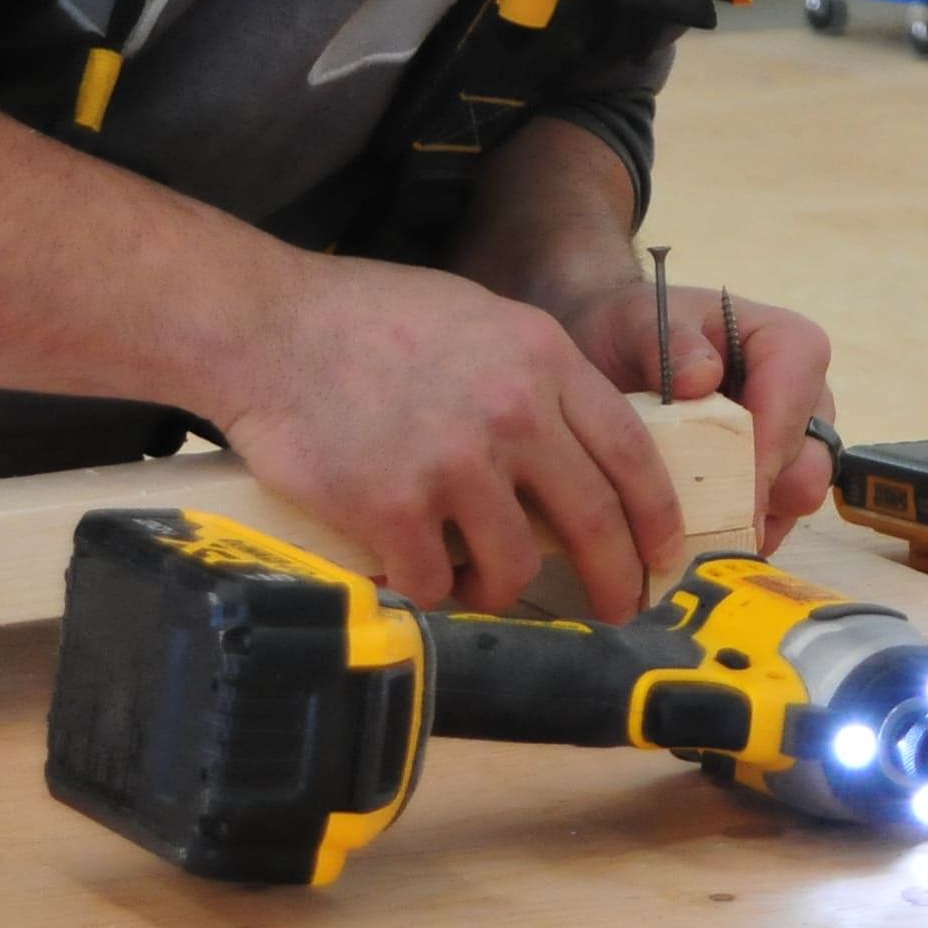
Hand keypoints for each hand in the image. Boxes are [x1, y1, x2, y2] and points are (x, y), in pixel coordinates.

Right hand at [213, 247, 688, 616]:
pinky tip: (411, 569)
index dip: (655, 516)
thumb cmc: (365, 319)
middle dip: (615, 578)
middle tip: (615, 608)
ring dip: (501, 587)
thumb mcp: (478, 318)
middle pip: (595, 520)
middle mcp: (513, 411)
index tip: (661, 553)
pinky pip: (435, 582)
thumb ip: (534, 378)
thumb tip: (576, 449)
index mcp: (542, 357)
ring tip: (475, 579)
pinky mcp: (394, 507)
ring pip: (516, 565)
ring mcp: (455, 462)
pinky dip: (427, 588)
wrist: (266, 327)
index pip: (631, 452)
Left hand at [553, 277, 838, 557]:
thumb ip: (671, 342)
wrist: (607, 359)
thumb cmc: (631, 333)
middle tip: (703, 511)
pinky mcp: (772, 485)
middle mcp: (803, 397)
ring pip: (797, 500)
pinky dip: (736, 534)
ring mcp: (791, 446)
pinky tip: (692, 531)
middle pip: (810, 459)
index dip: (766, 443)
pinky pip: (774, 523)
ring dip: (749, 517)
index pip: (794, 393)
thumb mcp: (638, 323)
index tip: (725, 484)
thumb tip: (702, 379)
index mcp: (785, 342)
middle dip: (761, 491)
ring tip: (689, 522)